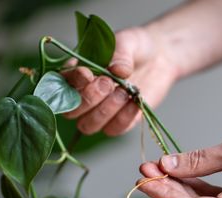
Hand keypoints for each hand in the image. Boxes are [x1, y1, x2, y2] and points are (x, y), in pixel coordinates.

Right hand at [62, 26, 177, 135]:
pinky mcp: (118, 122)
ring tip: (124, 92)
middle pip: (71, 112)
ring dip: (104, 111)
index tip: (87, 73)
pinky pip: (113, 130)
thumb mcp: (128, 43)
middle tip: (108, 82)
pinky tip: (135, 101)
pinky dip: (124, 118)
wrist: (159, 58)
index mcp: (78, 73)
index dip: (72, 82)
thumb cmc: (135, 48)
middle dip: (88, 99)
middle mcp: (84, 96)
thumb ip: (120, 55)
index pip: (63, 84)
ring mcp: (100, 112)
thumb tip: (117, 71)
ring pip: (88, 126)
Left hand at [139, 122, 221, 197]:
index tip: (145, 178)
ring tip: (154, 169)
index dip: (165, 193)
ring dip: (175, 184)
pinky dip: (189, 183)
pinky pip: (206, 194)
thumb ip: (197, 161)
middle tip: (145, 171)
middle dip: (166, 187)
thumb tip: (167, 165)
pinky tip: (174, 172)